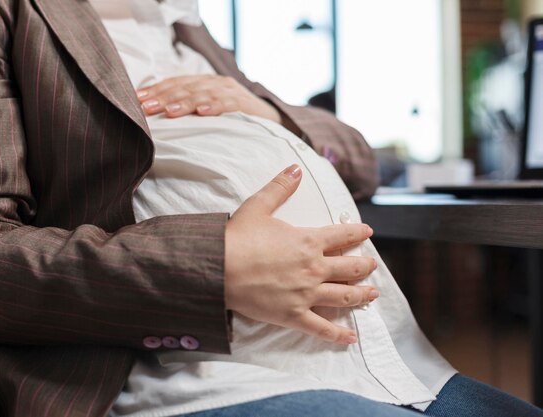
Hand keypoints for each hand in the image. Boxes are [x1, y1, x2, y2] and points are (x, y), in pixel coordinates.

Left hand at [136, 75, 281, 122]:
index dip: (156, 90)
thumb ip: (188, 111)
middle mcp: (216, 82)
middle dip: (163, 97)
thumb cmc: (233, 121)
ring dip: (184, 102)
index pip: (175, 83)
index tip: (137, 100)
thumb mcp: (208, 112)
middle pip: (185, 87)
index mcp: (204, 83)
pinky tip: (202, 112)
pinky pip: (228, 104)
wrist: (272, 122)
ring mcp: (231, 91)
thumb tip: (156, 120)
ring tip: (168, 111)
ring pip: (203, 94)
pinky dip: (214, 106)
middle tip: (145, 107)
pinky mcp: (246, 103)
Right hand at [224, 164, 378, 343]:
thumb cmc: (237, 237)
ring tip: (372, 294)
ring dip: (361, 294)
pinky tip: (351, 338)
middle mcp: (314, 267)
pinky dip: (339, 335)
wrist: (219, 268)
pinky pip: (322, 328)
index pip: (342, 235)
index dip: (357, 233)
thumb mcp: (258, 206)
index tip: (367, 233)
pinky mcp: (294, 315)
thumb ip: (280, 187)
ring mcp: (307, 294)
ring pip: (344, 296)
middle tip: (372, 266)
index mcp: (308, 241)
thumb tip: (295, 168)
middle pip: (349, 267)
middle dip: (364, 266)